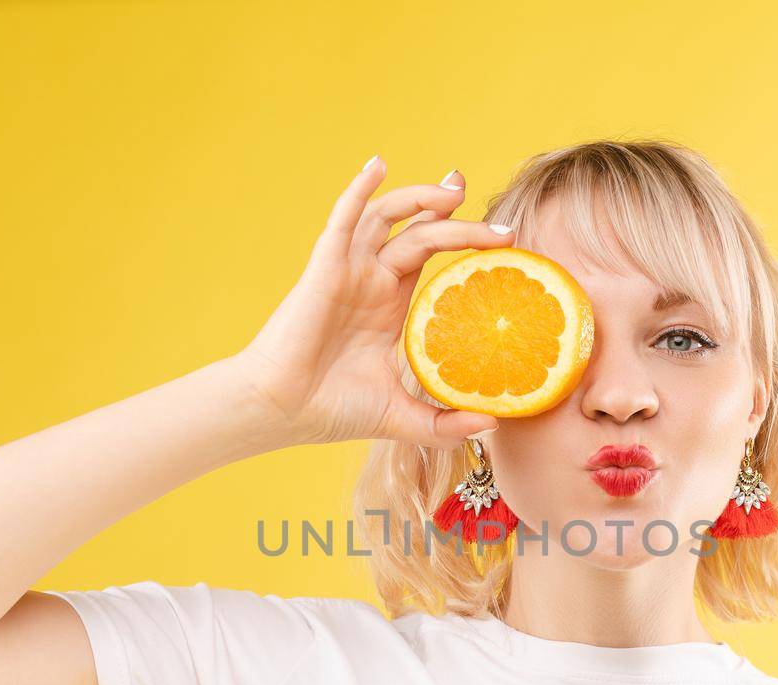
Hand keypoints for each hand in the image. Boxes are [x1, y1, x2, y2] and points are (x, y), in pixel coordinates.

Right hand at [234, 156, 514, 447]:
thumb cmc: (332, 411)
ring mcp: (348, 271)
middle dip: (453, 215)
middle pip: (419, 231)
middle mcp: (370, 280)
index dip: (459, 235)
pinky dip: (359, 190)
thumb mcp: (403, 418)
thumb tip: (494, 425)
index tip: (496, 232)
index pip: (429, 254)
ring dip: (419, 198)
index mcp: (388, 304)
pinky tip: (377, 166)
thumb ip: (446, 423)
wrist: (281, 411)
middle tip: (497, 220)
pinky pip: (342, 220)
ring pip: (387, 218)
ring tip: (455, 192)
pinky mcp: (325, 269)